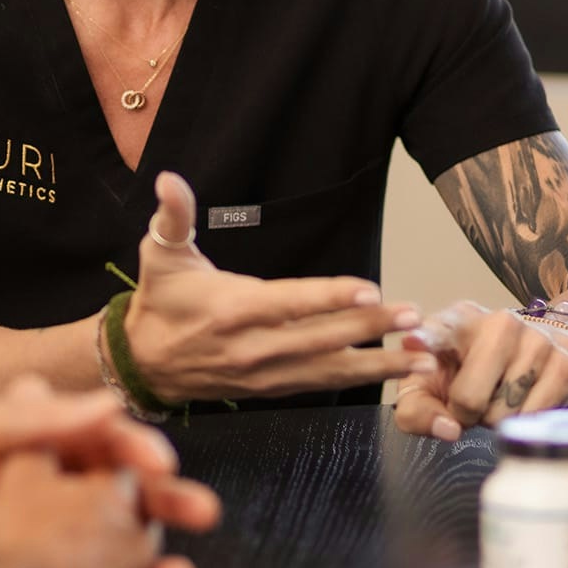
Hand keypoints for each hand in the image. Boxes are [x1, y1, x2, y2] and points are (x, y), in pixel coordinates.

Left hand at [0, 376, 218, 567]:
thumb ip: (44, 417)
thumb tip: (107, 400)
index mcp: (49, 446)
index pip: (112, 445)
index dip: (142, 453)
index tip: (163, 466)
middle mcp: (60, 493)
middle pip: (131, 500)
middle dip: (171, 507)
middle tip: (202, 514)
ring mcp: (55, 545)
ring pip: (124, 558)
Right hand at [124, 172, 433, 401]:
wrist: (143, 361)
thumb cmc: (159, 301)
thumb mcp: (160, 254)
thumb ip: (173, 216)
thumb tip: (169, 179)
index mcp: (228, 310)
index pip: (286, 304)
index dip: (327, 298)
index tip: (368, 290)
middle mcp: (250, 347)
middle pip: (319, 339)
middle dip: (369, 329)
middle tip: (412, 316)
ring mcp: (264, 373)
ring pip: (328, 370)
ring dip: (378, 365)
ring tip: (423, 361)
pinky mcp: (272, 389)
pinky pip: (322, 385)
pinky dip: (360, 380)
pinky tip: (395, 373)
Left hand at [394, 300, 567, 440]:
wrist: (529, 355)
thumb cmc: (464, 372)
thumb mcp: (429, 386)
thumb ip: (417, 410)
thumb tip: (449, 430)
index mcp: (454, 322)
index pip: (437, 331)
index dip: (425, 339)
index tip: (414, 342)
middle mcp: (497, 323)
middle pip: (469, 397)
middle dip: (465, 413)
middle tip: (468, 402)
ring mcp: (534, 339)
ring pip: (504, 411)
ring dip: (496, 418)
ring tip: (497, 396)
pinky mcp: (564, 362)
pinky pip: (535, 416)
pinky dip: (523, 421)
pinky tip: (520, 401)